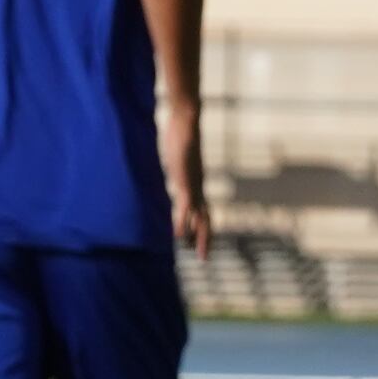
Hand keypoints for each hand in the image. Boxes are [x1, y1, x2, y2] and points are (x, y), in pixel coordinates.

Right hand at [163, 131, 212, 256]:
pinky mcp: (185, 182)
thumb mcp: (177, 151)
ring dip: (198, 237)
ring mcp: (193, 185)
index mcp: (195, 182)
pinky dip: (183, 224)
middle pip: (205, 218)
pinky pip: (185, 208)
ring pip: (199, 217)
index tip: (198, 240)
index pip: (202, 209)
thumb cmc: (181, 131)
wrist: (186, 120)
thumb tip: (172, 155)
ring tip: (197, 254)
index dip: (202, 225)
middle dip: (205, 238)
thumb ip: (175, 159)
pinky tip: (179, 238)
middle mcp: (197, 187)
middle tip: (204, 258)